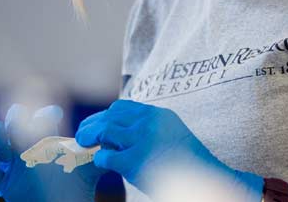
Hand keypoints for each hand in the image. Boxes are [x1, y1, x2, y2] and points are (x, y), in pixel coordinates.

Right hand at [0, 104, 105, 201]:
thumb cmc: (74, 190)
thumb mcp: (89, 170)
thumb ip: (99, 154)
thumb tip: (114, 140)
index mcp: (45, 140)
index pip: (41, 119)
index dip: (45, 113)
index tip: (55, 113)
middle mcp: (26, 148)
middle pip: (14, 124)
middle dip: (14, 116)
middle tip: (19, 114)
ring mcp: (13, 164)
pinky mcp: (4, 183)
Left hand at [76, 100, 262, 200]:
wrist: (205, 180)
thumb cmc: (188, 164)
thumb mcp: (170, 135)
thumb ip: (148, 129)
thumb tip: (115, 133)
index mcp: (158, 115)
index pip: (122, 108)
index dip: (104, 116)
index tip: (94, 123)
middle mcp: (149, 122)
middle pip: (109, 116)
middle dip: (92, 124)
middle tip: (81, 135)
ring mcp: (142, 140)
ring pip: (105, 131)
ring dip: (90, 137)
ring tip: (83, 144)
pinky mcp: (135, 161)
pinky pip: (107, 156)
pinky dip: (100, 160)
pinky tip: (102, 164)